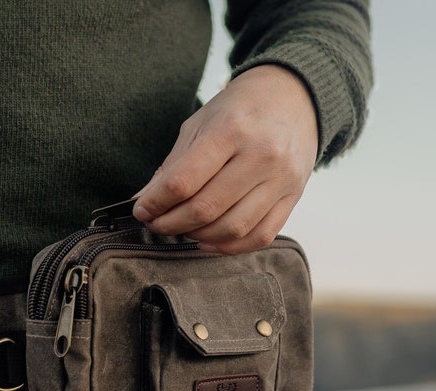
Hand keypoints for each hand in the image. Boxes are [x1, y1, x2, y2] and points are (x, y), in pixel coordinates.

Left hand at [132, 64, 317, 253]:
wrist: (293, 99)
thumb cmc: (240, 110)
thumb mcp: (200, 124)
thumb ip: (174, 165)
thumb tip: (146, 201)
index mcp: (231, 130)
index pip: (183, 181)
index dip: (156, 203)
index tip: (142, 210)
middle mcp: (261, 155)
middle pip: (206, 209)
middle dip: (172, 224)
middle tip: (157, 224)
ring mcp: (281, 179)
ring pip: (233, 228)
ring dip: (199, 237)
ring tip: (183, 229)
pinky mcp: (293, 197)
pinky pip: (260, 236)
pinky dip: (230, 247)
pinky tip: (209, 241)